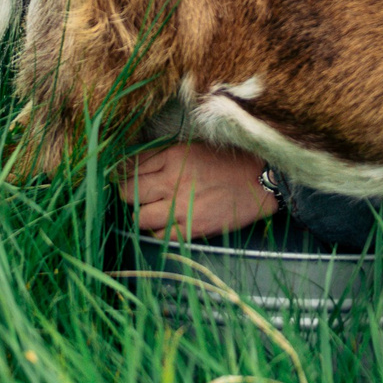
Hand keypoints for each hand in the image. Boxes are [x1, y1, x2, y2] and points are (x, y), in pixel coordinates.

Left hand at [118, 141, 278, 238]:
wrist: (260, 181)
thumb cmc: (227, 162)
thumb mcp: (192, 148)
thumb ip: (162, 155)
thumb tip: (130, 163)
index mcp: (172, 156)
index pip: (129, 166)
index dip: (122, 173)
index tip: (123, 177)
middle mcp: (171, 181)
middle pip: (127, 193)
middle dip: (127, 195)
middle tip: (136, 195)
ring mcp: (180, 207)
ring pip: (138, 218)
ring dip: (140, 215)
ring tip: (150, 211)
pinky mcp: (191, 229)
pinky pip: (158, 235)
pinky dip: (156, 230)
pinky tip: (165, 223)